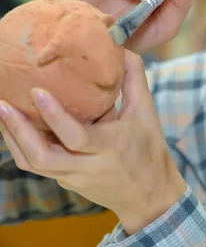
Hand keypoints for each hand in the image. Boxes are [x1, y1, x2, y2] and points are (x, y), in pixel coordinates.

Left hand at [0, 50, 186, 234]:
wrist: (149, 196)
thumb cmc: (149, 152)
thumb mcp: (147, 115)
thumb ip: (135, 82)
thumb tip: (123, 50)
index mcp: (110, 148)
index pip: (76, 137)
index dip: (54, 116)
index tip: (37, 92)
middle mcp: (87, 166)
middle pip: (41, 157)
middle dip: (17, 131)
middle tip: (3, 105)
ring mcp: (73, 178)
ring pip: (32, 164)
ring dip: (12, 139)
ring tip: (2, 112)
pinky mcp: (66, 182)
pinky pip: (38, 166)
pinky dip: (23, 146)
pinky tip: (15, 128)